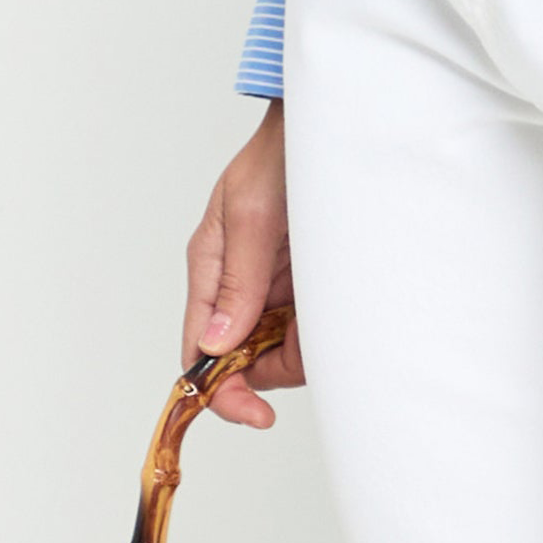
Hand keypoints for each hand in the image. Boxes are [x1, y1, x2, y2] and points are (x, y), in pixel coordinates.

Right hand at [182, 100, 304, 427]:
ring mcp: (271, 285)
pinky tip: (341, 298)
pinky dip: (324, 326)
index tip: (255, 415)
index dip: (223, 392)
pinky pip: (309, 325)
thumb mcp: (253, 215)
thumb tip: (216, 346)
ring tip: (330, 305)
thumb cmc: (279, 157)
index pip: (200, 351)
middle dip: (276, 366)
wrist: (327, 126)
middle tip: (311, 346)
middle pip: (244, 359)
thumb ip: (237, 281)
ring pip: (281, 347)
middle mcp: (237, 286)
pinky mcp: (303, 282)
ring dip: (306, 343)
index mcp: (210, 269)